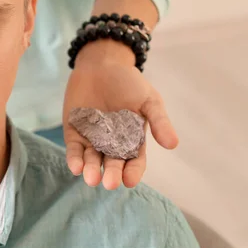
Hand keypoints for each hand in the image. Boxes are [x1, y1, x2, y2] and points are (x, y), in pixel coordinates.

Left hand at [62, 40, 178, 189]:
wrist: (101, 64)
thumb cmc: (128, 82)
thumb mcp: (149, 100)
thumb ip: (158, 121)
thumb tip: (173, 144)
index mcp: (133, 140)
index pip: (134, 162)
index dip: (132, 172)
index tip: (129, 180)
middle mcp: (112, 145)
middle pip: (112, 163)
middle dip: (111, 174)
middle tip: (109, 183)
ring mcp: (92, 140)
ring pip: (91, 160)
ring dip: (91, 170)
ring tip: (91, 178)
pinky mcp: (74, 133)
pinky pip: (74, 150)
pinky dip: (74, 159)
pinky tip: (75, 167)